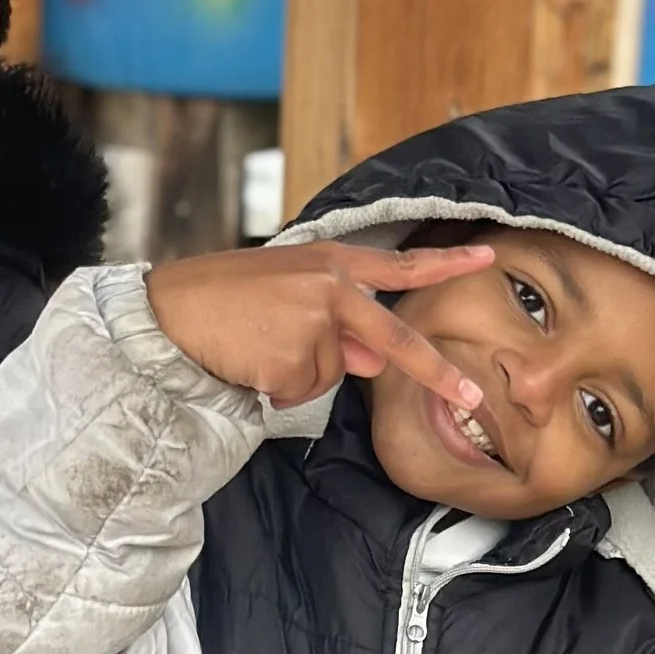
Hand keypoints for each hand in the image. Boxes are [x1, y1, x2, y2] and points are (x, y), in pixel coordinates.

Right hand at [145, 240, 496, 414]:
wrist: (168, 313)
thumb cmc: (223, 299)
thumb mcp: (288, 296)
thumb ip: (336, 324)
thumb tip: (371, 361)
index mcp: (331, 262)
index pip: (399, 266)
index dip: (445, 263)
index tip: (486, 257)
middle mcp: (331, 287)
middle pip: (394, 340)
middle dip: (436, 372)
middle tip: (471, 396)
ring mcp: (315, 323)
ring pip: (334, 373)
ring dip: (300, 372)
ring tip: (257, 345)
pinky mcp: (295, 357)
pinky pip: (304, 390)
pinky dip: (279, 387)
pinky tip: (249, 361)